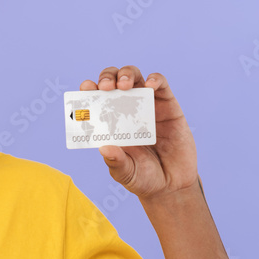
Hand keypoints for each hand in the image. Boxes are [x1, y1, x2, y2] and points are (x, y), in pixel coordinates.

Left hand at [79, 66, 196, 200]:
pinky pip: (161, 85)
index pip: (95, 99)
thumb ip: (116, 162)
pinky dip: (155, 79)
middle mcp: (125, 110)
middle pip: (113, 82)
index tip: (85, 88)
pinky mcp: (168, 106)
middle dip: (106, 78)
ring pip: (134, 77)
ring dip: (126, 74)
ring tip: (123, 85)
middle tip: (105, 87)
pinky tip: (150, 85)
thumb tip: (104, 148)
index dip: (89, 90)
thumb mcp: (126, 173)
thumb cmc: (144, 178)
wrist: (173, 184)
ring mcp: (146, 105)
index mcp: (109, 123)